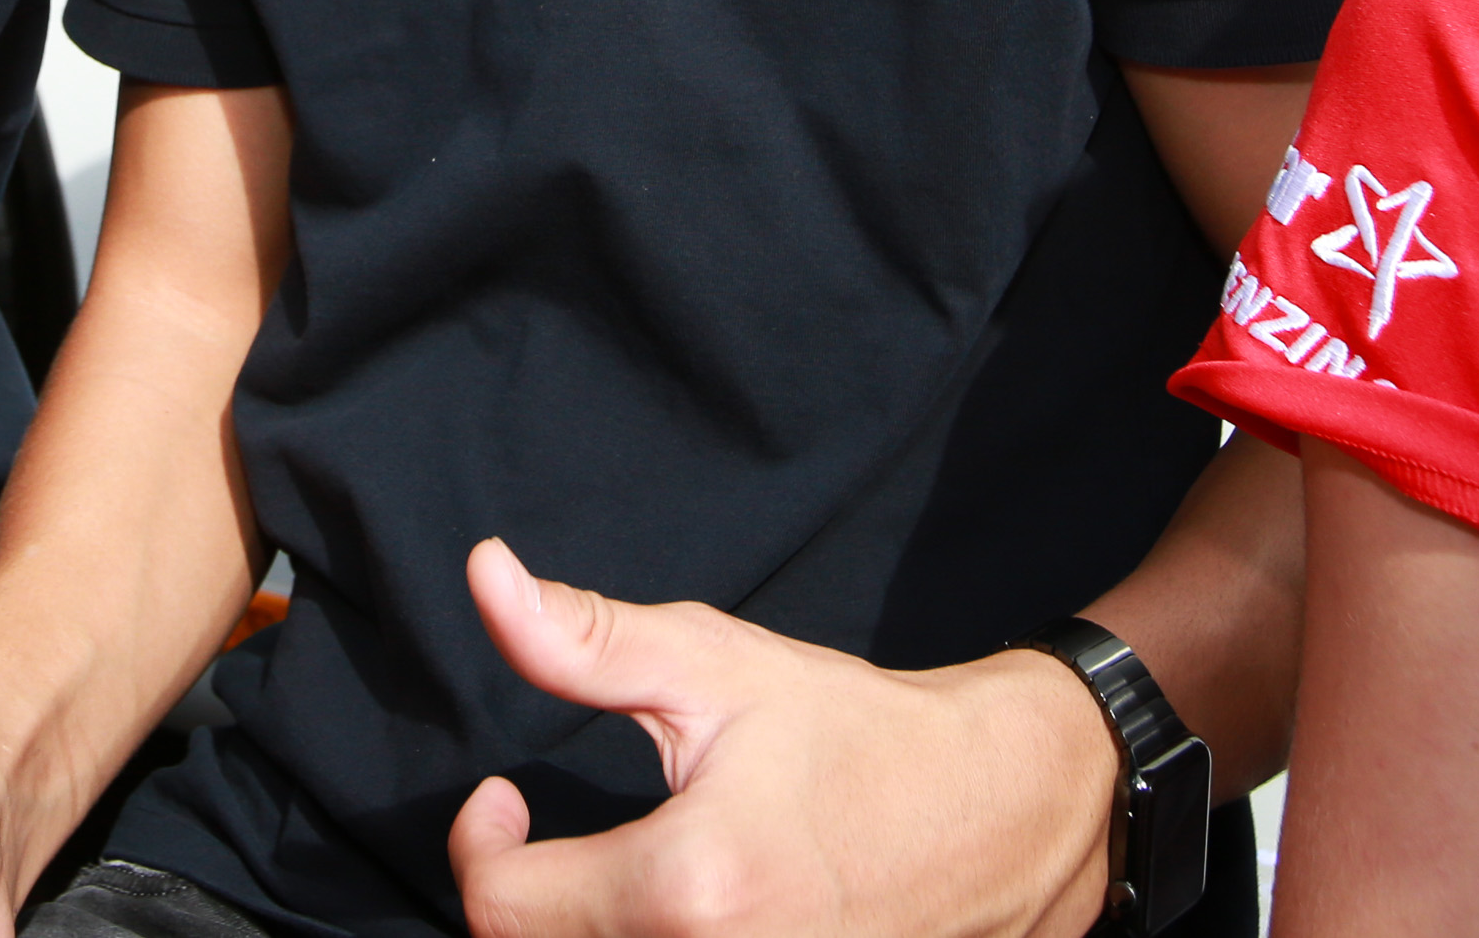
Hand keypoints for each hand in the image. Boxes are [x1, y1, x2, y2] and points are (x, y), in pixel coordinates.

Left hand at [445, 539, 1114, 937]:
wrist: (999, 809)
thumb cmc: (858, 735)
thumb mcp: (716, 667)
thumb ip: (585, 640)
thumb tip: (486, 577)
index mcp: (687, 887)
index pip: (502, 910)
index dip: (479, 848)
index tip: (505, 803)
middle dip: (531, 900)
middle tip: (548, 844)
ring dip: (588, 932)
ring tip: (605, 881)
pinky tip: (679, 916)